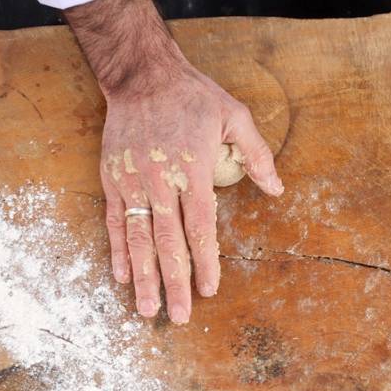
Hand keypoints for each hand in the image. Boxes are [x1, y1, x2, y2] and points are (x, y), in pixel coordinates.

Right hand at [66, 0, 282, 322]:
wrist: (141, 74)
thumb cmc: (193, 95)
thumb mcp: (235, 115)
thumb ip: (257, 155)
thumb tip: (278, 190)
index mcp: (193, 169)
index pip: (200, 226)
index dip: (205, 260)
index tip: (210, 290)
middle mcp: (161, 180)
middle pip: (168, 242)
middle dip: (174, 282)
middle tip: (179, 317)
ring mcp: (133, 181)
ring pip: (138, 238)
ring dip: (143, 276)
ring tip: (146, 309)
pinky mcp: (113, 179)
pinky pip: (116, 221)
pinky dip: (118, 250)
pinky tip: (121, 276)